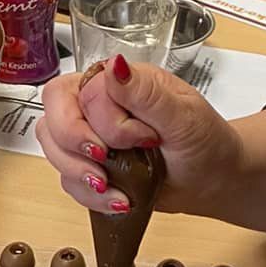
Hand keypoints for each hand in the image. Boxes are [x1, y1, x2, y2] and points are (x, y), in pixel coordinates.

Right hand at [35, 53, 241, 216]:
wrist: (214, 179)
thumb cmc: (205, 141)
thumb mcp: (183, 115)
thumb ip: (145, 92)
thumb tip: (114, 67)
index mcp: (119, 82)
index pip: (79, 91)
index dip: (102, 121)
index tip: (142, 139)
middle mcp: (98, 106)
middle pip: (52, 116)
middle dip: (73, 146)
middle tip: (106, 162)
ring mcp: (91, 137)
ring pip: (53, 149)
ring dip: (79, 175)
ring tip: (116, 189)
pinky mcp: (91, 167)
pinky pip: (67, 181)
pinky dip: (90, 196)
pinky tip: (119, 200)